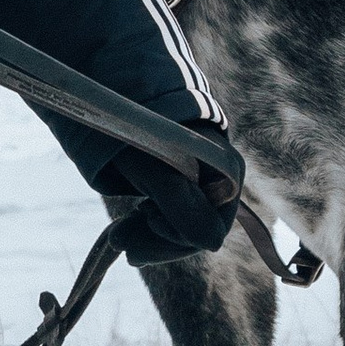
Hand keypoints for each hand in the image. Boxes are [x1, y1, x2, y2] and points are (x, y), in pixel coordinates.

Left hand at [106, 119, 242, 267]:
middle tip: (120, 241)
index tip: (148, 222)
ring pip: (179, 230)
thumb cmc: (145, 134)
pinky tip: (126, 228)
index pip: (211, 229)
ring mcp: (201, 187)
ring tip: (118, 237)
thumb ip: (184, 208)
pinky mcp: (182, 188)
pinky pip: (171, 220)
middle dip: (156, 240)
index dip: (178, 237)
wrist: (125, 101)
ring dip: (148, 237)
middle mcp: (219, 184)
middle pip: (194, 232)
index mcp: (226, 177)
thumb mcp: (160, 172)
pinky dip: (147, 227)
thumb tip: (213, 245)